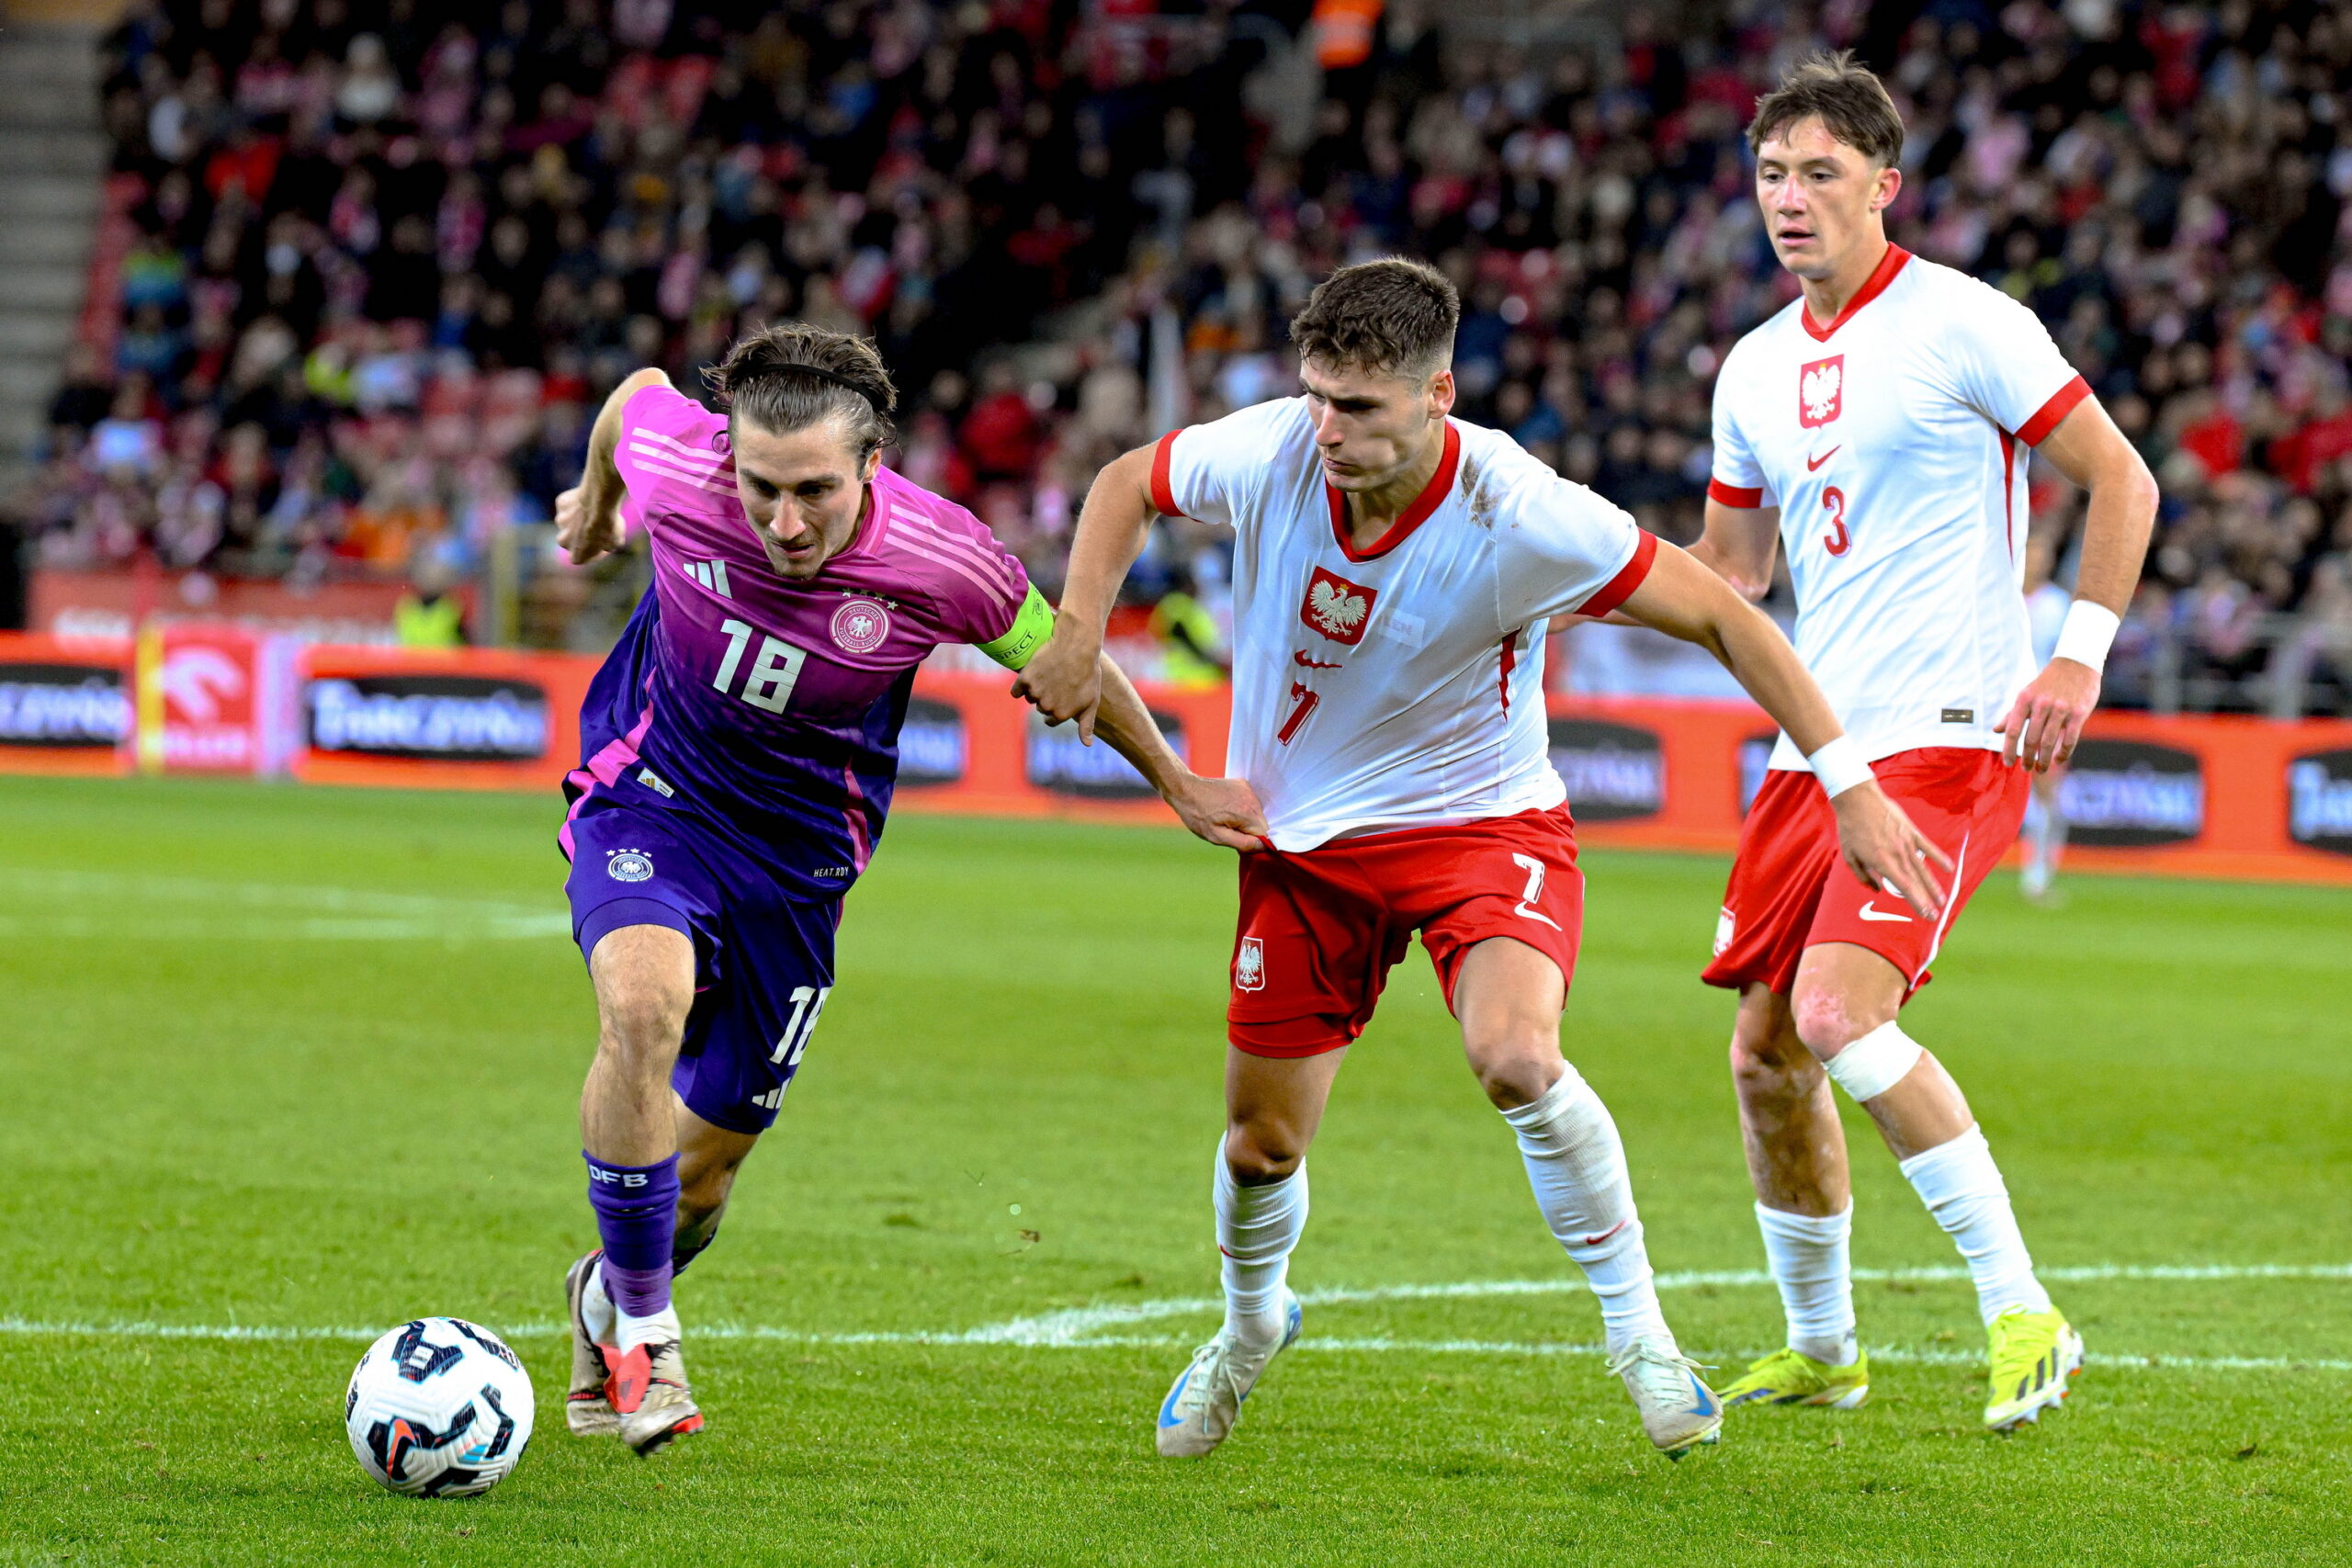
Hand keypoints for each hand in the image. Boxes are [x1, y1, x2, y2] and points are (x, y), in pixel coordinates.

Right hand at [555, 485, 624, 564]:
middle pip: (571, 540)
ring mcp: (560, 522)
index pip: (583, 558)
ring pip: (568, 522)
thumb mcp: (616, 542)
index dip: (593, 552)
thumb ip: (607, 546)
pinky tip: (589, 501)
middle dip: (581, 535)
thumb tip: (607, 544)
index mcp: (577, 556)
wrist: (600, 504)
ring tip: (594, 512)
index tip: (602, 545)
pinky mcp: (561, 505)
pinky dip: (576, 504)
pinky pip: (569, 506)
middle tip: (596, 528)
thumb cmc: (608, 526)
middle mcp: (563, 541)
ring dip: (578, 519)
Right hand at [1008, 621, 1104, 741]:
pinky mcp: (1024, 679)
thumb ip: (1087, 725)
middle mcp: (1046, 707)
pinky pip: (1016, 691)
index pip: (1050, 720)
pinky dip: (1020, 686)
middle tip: (1060, 680)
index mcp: (1061, 715)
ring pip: (1030, 697)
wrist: (1076, 645)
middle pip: (1041, 707)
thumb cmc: (1088, 673)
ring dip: (1036, 689)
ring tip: (1051, 674)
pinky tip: (1032, 675)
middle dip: (1048, 697)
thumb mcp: (1091, 701)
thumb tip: (1087, 745)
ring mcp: (1034, 693)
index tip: (1063, 693)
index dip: (1057, 707)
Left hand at [1165, 772, 1269, 851]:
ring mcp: (1249, 790)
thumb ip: (1242, 843)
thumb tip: (1262, 846)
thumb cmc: (1197, 815)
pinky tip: (1226, 808)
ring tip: (1224, 817)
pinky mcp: (1244, 785)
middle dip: (1249, 831)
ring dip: (1245, 820)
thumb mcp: (1216, 836)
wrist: (1186, 790)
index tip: (1236, 839)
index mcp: (1248, 814)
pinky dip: (1242, 809)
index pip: (1265, 836)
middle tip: (1227, 829)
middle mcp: (1253, 800)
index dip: (1252, 842)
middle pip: (1262, 825)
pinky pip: (1250, 804)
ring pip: (1256, 815)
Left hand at [1830, 782, 1952, 919]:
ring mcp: (1907, 842)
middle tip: (1935, 916)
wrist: (1858, 799)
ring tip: (1943, 900)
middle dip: (1926, 900)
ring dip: (1934, 886)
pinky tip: (1950, 869)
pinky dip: (1939, 858)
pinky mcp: (1911, 831)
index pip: (1904, 887)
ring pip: (1924, 868)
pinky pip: (1928, 847)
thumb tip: (1877, 889)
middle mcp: (1898, 854)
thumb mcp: (1849, 856)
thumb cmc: (1851, 829)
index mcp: (1882, 862)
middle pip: (1916, 882)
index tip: (1925, 914)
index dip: (1916, 902)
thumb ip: (1863, 876)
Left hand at [1996, 657, 2099, 772]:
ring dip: (2044, 760)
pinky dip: (2063, 753)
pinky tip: (2058, 760)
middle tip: (2026, 769)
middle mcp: (2041, 704)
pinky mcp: (2078, 713)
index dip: (2008, 750)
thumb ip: (2012, 713)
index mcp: (2024, 699)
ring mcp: (2061, 709)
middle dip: (2027, 758)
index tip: (2007, 763)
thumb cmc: (2048, 682)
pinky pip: (2069, 739)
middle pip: (2030, 740)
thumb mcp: (2026, 693)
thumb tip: (1996, 731)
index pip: (2012, 730)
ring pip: (2049, 742)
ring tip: (2041, 769)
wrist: (2077, 664)